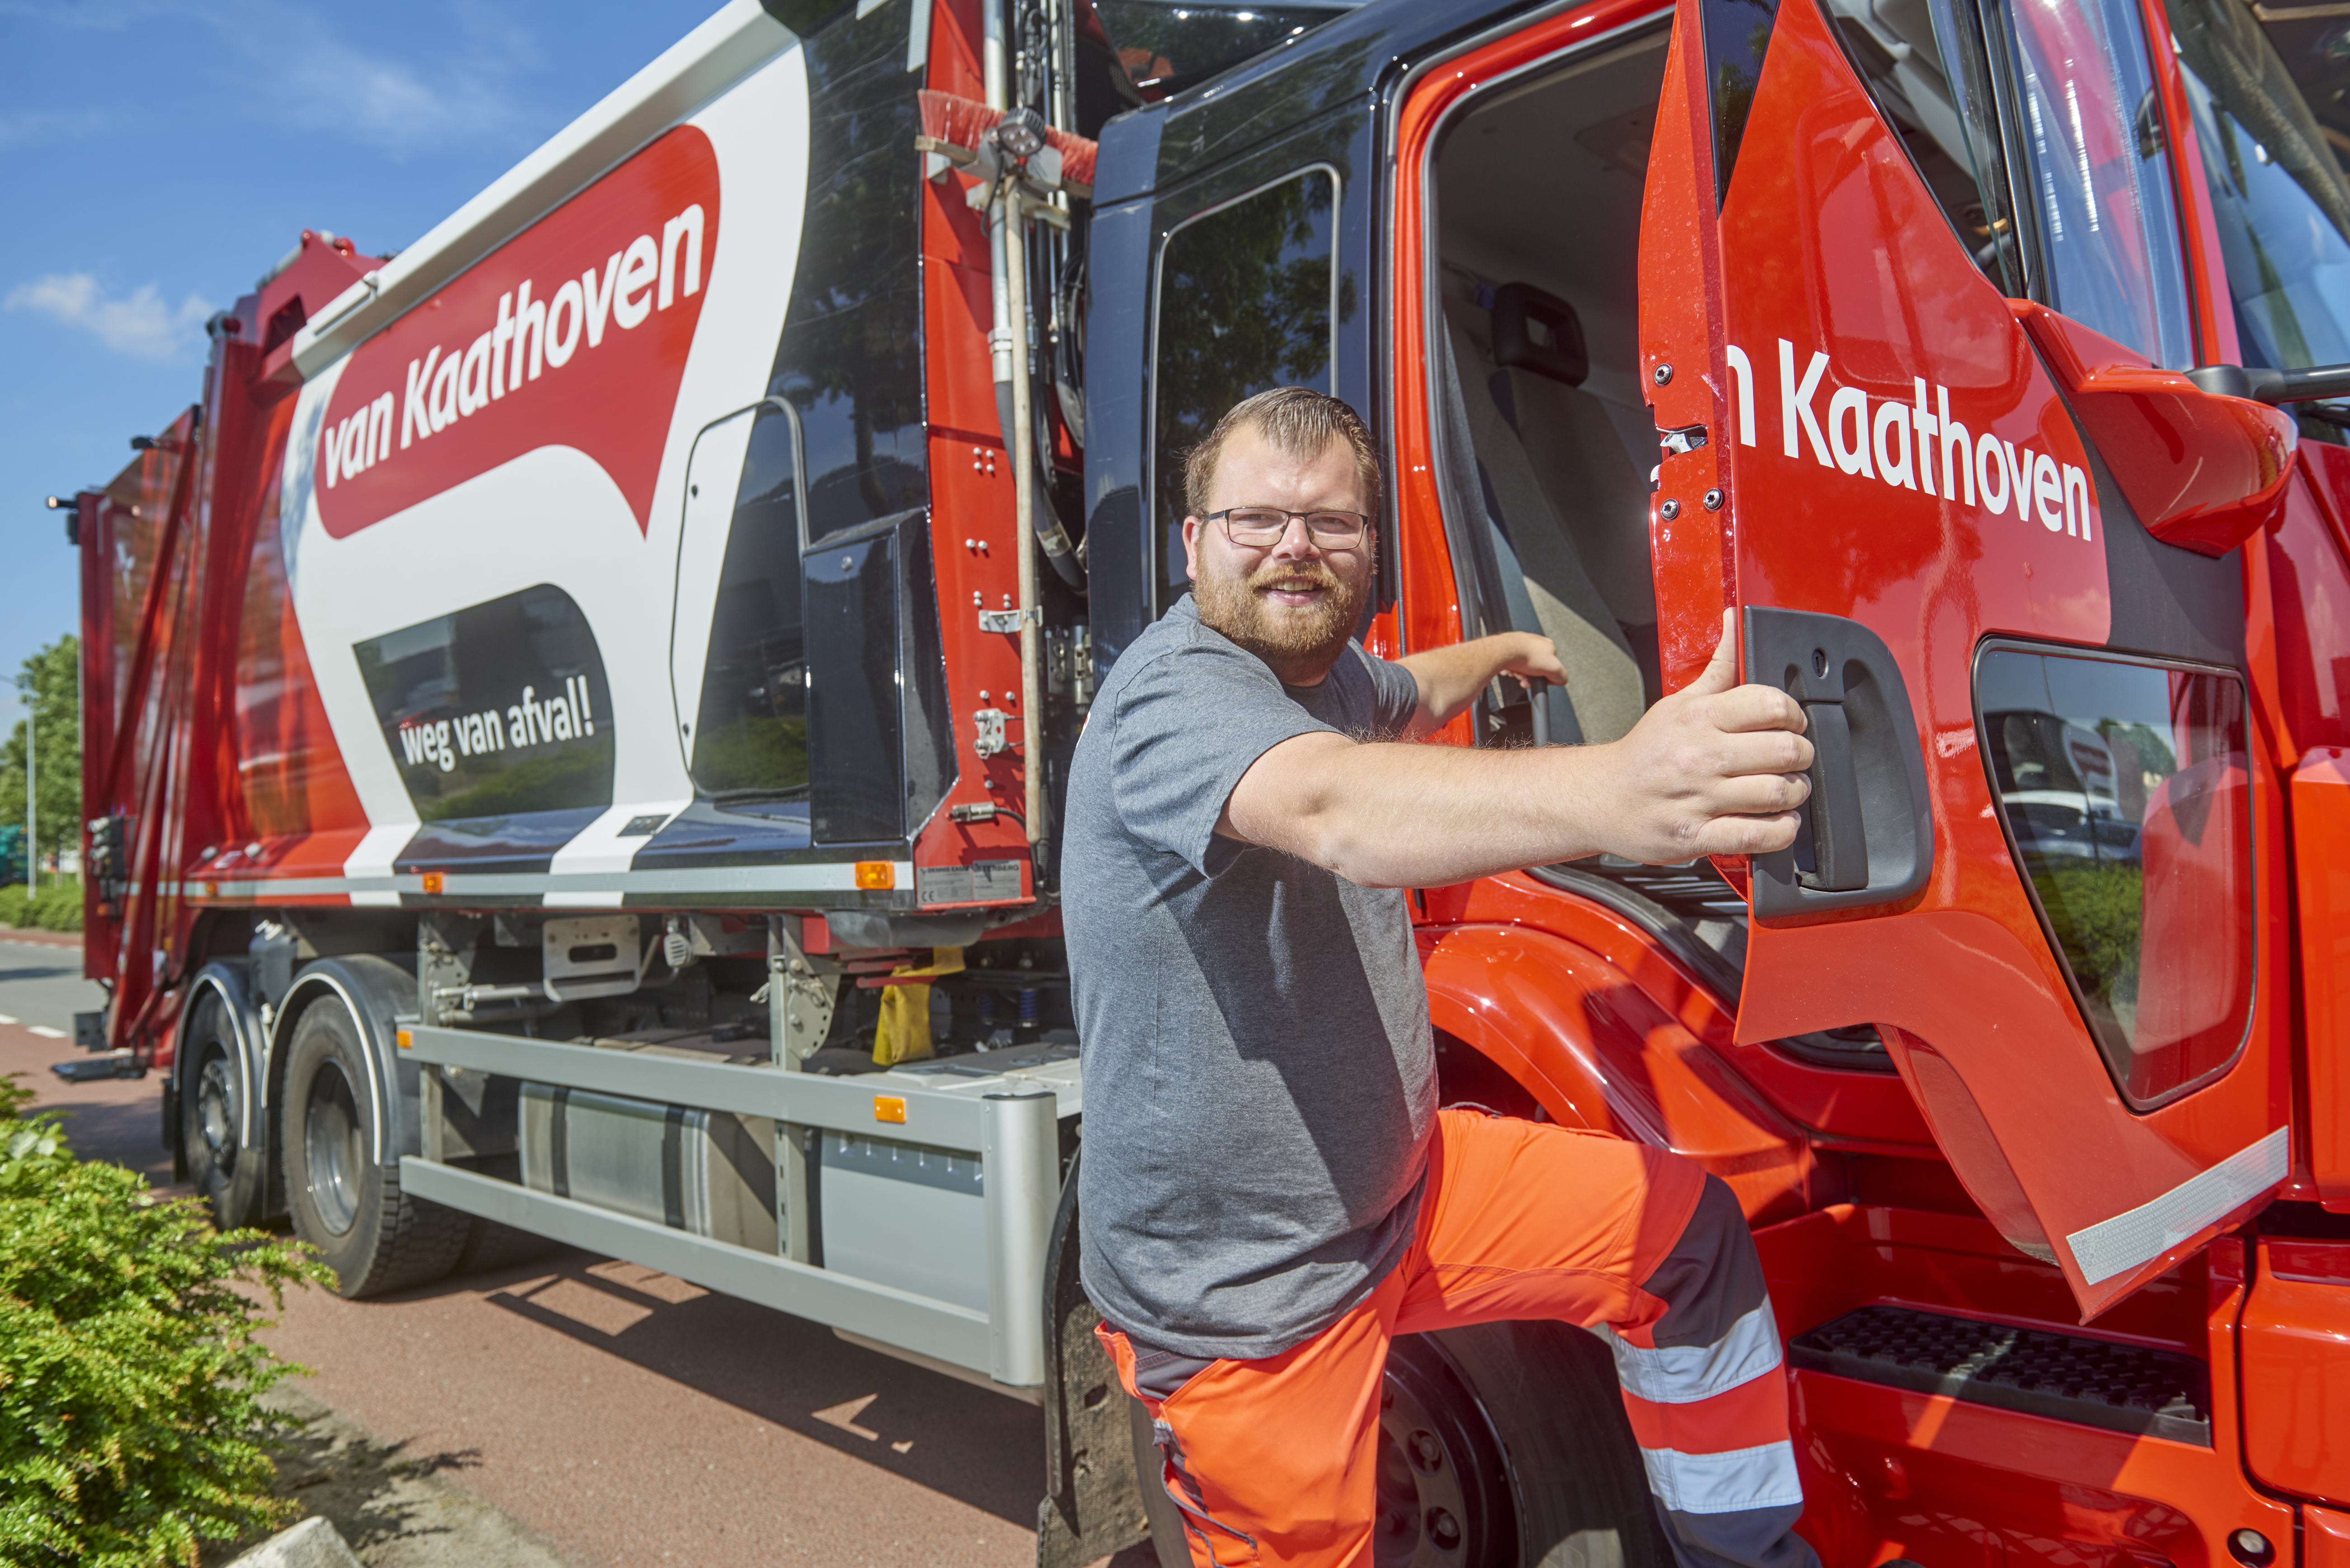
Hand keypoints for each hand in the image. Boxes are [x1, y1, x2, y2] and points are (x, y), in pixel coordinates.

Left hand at [1499, 632, 1566, 691]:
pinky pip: (1511, 662)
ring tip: (1515, 671)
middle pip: (1535, 668)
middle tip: (1524, 676)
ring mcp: (1521, 644)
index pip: (1550, 666)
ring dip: (1518, 673)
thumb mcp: (1553, 669)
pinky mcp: (1508, 647)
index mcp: (1548, 645)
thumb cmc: (1525, 656)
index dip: (1544, 677)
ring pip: (1522, 666)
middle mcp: (1535, 642)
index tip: (1537, 680)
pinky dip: (1509, 668)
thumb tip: (1561, 680)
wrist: (1503, 652)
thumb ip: (1561, 676)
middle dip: (1529, 676)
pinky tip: (1508, 668)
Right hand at [1589, 611, 1813, 861]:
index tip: (1791, 725)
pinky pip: (1758, 835)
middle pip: (1785, 751)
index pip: (1771, 704)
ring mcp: (1698, 798)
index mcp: (1699, 718)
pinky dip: (1780, 830)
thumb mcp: (1678, 703)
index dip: (1795, 715)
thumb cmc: (1644, 753)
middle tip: (1793, 760)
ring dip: (1795, 794)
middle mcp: (1700, 756)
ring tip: (1785, 790)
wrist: (1599, 798)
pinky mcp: (1696, 836)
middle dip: (1801, 756)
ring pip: (1777, 793)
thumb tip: (1735, 623)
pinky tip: (1777, 821)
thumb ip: (1718, 668)